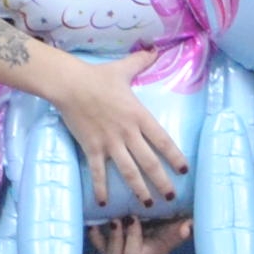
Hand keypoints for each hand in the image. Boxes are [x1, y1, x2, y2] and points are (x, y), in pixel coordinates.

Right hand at [47, 50, 186, 209]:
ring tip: (147, 204)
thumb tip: (155, 49)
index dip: (174, 157)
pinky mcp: (91, 148)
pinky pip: (98, 173)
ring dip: (139, 189)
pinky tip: (103, 203)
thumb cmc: (98, 76)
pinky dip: (100, 188)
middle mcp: (127, 133)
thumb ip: (142, 61)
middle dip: (161, 181)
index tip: (184, 170)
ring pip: (128, 172)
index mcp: (139, 116)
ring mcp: (109, 143)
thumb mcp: (124, 68)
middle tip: (170, 197)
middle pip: (149, 162)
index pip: (162, 140)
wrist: (70, 84)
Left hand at [95, 214, 190, 253]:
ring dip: (102, 238)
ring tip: (102, 221)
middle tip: (116, 220)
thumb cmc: (177, 221)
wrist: (172, 217)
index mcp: (151, 252)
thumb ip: (185, 227)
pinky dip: (95, 235)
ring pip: (107, 253)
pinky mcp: (117, 239)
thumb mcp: (181, 224)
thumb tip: (189, 226)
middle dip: (113, 239)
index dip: (130, 236)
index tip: (133, 217)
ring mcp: (125, 248)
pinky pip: (101, 244)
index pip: (134, 252)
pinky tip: (92, 222)